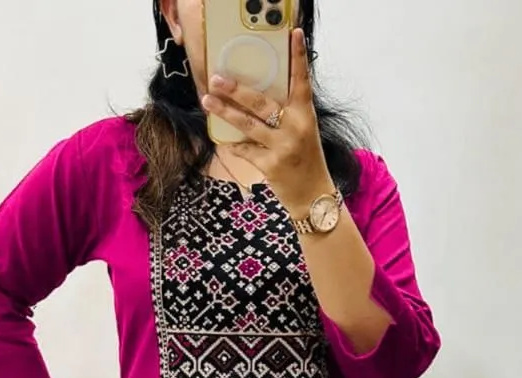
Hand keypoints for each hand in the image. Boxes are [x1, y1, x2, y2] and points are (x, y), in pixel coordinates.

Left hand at [202, 28, 332, 217]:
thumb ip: (286, 114)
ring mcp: (282, 147)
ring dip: (225, 112)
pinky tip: (222, 139)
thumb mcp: (303, 132)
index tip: (293, 34)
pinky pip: (245, 149)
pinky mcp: (271, 165)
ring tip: (207, 101)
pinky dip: (233, 144)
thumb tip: (256, 96)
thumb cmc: (306, 161)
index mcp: (305, 115)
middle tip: (217, 78)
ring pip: (248, 125)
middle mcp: (295, 128)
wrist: (314, 198)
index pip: (302, 81)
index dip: (298, 57)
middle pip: (261, 103)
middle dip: (236, 90)